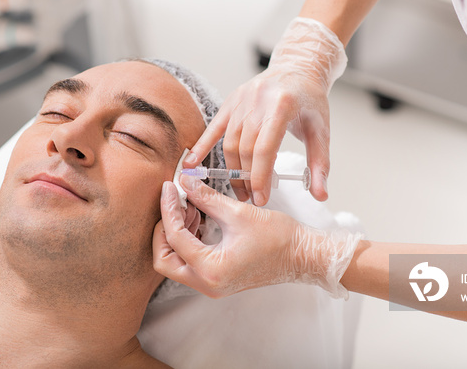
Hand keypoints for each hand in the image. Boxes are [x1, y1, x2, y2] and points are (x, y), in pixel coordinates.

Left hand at [152, 178, 360, 298]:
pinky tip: (199, 217)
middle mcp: (207, 283)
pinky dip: (189, 240)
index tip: (169, 188)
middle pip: (164, 260)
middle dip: (164, 229)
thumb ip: (206, 197)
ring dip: (176, 233)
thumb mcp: (238, 212)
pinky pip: (191, 262)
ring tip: (191, 206)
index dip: (168, 209)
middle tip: (173, 202)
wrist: (302, 256)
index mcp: (211, 270)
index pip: (174, 237)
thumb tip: (185, 182)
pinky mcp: (217, 278)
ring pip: (175, 262)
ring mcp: (211, 284)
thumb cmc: (279, 239)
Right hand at [183, 18, 347, 205]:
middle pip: (245, 148)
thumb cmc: (310, 101)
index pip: (265, 149)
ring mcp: (241, 99)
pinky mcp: (231, 100)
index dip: (260, 177)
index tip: (260, 199)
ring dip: (232, 169)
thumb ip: (320, 165)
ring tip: (240, 190)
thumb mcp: (322, 132)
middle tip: (251, 199)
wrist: (298, 69)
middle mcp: (258, 100)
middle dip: (246, 178)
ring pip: (230, 141)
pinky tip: (192, 163)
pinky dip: (202, 146)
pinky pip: (214, 127)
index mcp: (282, 105)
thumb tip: (321, 195)